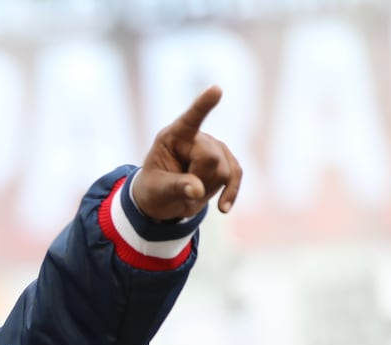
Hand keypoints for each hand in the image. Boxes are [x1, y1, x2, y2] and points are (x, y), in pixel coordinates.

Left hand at [130, 84, 242, 220]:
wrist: (163, 200)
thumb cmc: (154, 190)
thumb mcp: (156, 191)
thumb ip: (176, 187)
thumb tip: (198, 191)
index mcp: (173, 136)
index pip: (190, 118)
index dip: (203, 105)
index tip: (216, 89)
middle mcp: (196, 137)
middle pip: (211, 157)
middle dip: (199, 179)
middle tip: (182, 187)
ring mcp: (214, 147)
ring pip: (225, 170)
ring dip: (209, 188)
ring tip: (190, 190)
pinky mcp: (226, 161)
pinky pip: (236, 176)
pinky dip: (231, 193)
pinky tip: (223, 208)